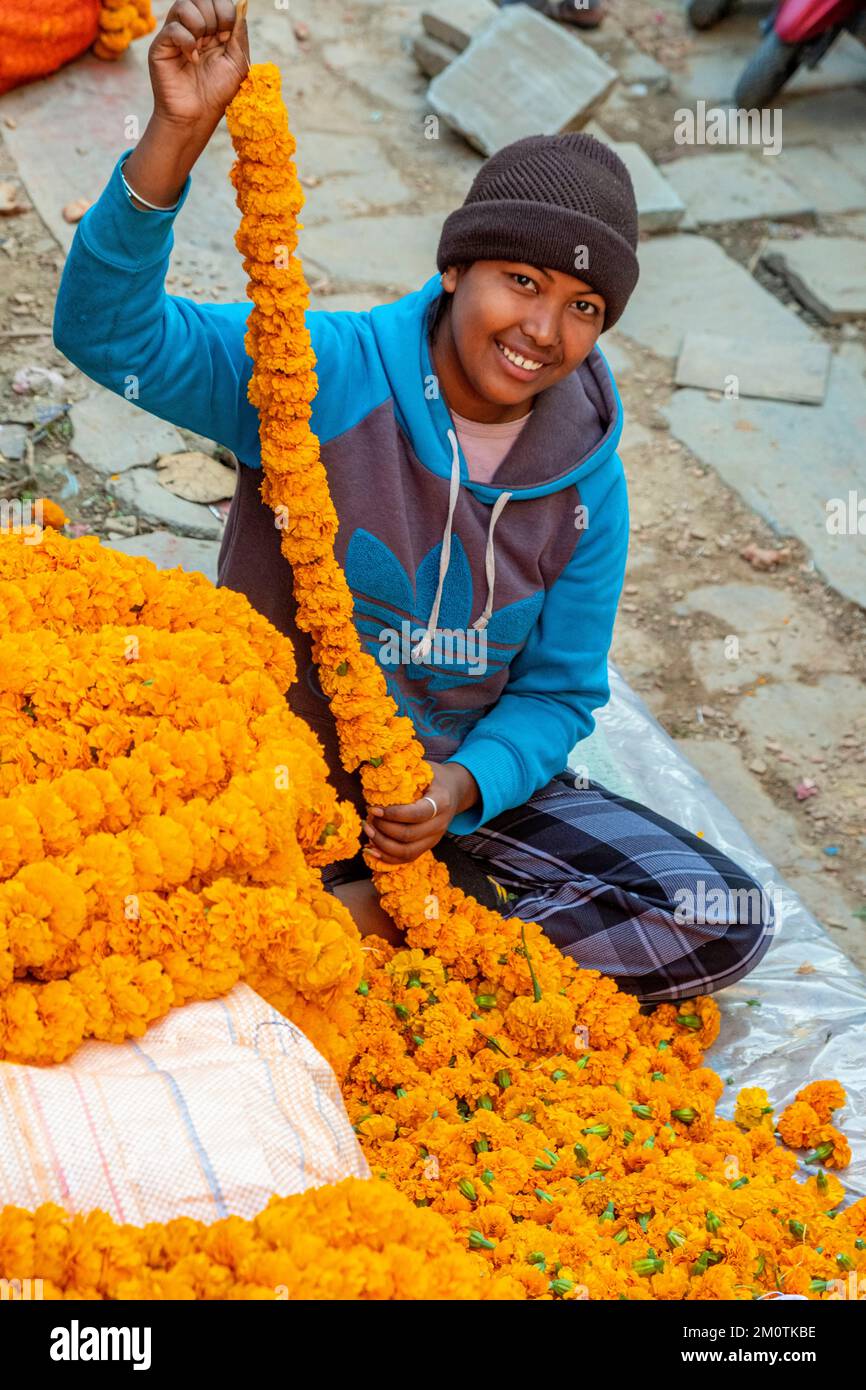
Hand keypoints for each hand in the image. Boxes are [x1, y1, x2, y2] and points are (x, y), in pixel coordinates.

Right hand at [149, 0, 249, 128]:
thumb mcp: (238, 62)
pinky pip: (173, 27)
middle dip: (214, 16)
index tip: (227, 37)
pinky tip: (191, 59)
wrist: (198, 116)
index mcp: (211, 27)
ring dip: (199, 25)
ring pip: (184, 5)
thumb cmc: (218, 92)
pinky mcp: (161, 45)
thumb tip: (243, 3)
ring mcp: (175, 34)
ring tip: (202, 48)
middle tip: (215, 42)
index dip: (225, 11)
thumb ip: (240, 32)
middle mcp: (192, 26)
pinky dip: (187, 41)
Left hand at [363, 764, 478, 865]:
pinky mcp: (427, 847)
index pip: (417, 814)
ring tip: (368, 831)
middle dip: (383, 829)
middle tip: (369, 818)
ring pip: (407, 852)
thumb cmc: (433, 777)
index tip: (374, 809)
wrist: (453, 791)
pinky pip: (407, 859)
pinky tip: (372, 849)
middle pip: (409, 835)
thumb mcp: (424, 768)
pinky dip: (387, 857)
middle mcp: (440, 824)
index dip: (393, 814)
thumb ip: (405, 772)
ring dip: (383, 844)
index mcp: (441, 802)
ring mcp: (435, 838)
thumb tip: (376, 770)